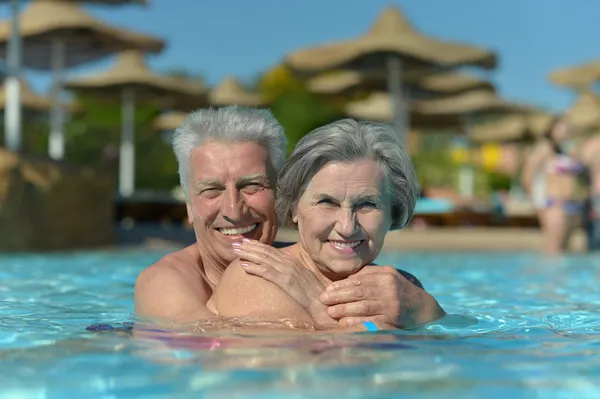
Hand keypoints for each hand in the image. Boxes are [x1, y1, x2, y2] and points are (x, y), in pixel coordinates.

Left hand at [233, 239, 336, 327]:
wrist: (326, 303)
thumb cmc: (315, 295)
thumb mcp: (302, 279)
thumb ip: (292, 273)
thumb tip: (279, 273)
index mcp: (293, 261)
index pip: (272, 250)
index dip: (257, 245)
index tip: (245, 242)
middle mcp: (290, 263)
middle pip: (266, 251)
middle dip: (249, 246)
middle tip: (235, 242)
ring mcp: (288, 272)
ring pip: (264, 259)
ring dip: (248, 254)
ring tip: (235, 251)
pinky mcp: (287, 282)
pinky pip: (267, 273)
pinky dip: (255, 268)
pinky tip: (244, 266)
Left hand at [320, 266, 445, 328]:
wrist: (423, 308)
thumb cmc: (400, 291)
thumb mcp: (388, 277)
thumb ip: (369, 274)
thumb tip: (345, 278)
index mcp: (386, 274)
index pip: (359, 279)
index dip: (341, 285)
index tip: (328, 289)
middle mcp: (390, 288)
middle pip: (359, 292)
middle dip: (338, 296)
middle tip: (323, 300)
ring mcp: (392, 304)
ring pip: (363, 306)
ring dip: (344, 309)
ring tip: (330, 312)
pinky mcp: (394, 319)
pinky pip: (372, 320)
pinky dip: (357, 322)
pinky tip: (345, 323)